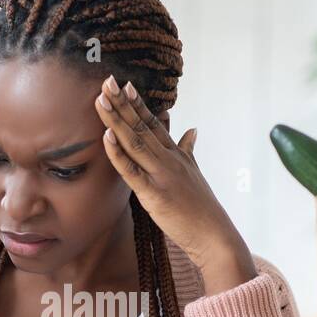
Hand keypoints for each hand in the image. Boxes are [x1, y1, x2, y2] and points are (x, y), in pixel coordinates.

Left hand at [95, 74, 257, 294]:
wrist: (214, 234)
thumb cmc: (202, 209)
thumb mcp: (195, 173)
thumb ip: (189, 150)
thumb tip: (192, 129)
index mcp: (176, 154)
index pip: (154, 123)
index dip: (138, 104)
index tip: (125, 84)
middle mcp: (168, 159)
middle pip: (141, 126)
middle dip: (122, 103)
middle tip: (107, 81)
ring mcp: (161, 174)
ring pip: (134, 141)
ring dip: (116, 119)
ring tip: (102, 98)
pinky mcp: (153, 193)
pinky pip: (131, 170)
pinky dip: (118, 152)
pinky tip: (106, 136)